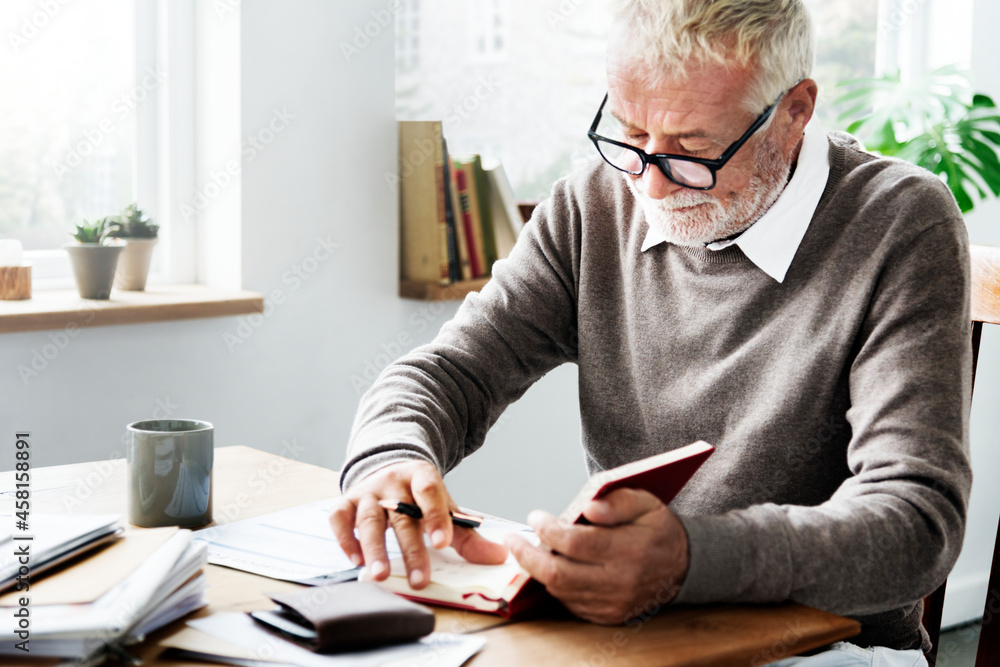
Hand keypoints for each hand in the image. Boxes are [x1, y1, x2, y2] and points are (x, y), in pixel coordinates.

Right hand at [329, 460, 507, 588]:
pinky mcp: (346, 501)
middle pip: (401, 515)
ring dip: (374, 548)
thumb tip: (500, 556)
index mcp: (421, 475)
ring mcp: (368, 491)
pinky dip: (345, 538)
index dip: (436, 515)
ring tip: (380, 575)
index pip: (429, 491)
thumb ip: (468, 534)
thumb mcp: (445, 508)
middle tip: (419, 578)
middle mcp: (392, 482)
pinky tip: (354, 559)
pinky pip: (339, 517)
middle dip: (411, 549)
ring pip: (369, 519)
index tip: (443, 542)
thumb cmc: (419, 498)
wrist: (388, 470)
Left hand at [504, 488, 688, 624]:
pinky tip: (550, 566)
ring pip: (560, 591)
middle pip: (559, 574)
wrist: (683, 566)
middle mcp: (620, 581)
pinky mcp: (608, 616)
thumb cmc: (658, 530)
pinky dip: (555, 585)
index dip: (548, 530)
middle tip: (513, 539)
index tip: (535, 517)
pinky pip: (570, 603)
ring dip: (538, 570)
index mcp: (629, 549)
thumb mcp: (645, 502)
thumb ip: (617, 501)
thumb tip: (588, 508)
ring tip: (528, 549)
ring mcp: (613, 603)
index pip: (575, 543)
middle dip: (528, 556)